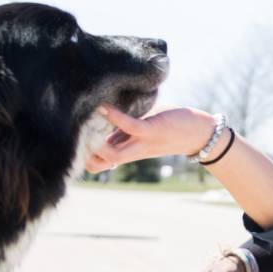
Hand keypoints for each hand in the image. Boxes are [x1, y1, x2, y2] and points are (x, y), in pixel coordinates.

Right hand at [84, 105, 217, 173]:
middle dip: (82, 153)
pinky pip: (130, 127)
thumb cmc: (169, 125)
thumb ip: (122, 126)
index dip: (82, 156)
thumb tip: (101, 113)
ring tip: (85, 123)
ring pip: (112, 154)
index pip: (98, 163)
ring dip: (95, 141)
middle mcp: (132, 152)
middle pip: (99, 164)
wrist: (200, 133)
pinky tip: (104, 107)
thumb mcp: (141, 127)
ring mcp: (142, 143)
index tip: (73, 140)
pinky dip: (115, 117)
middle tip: (73, 135)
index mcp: (127, 151)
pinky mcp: (153, 131)